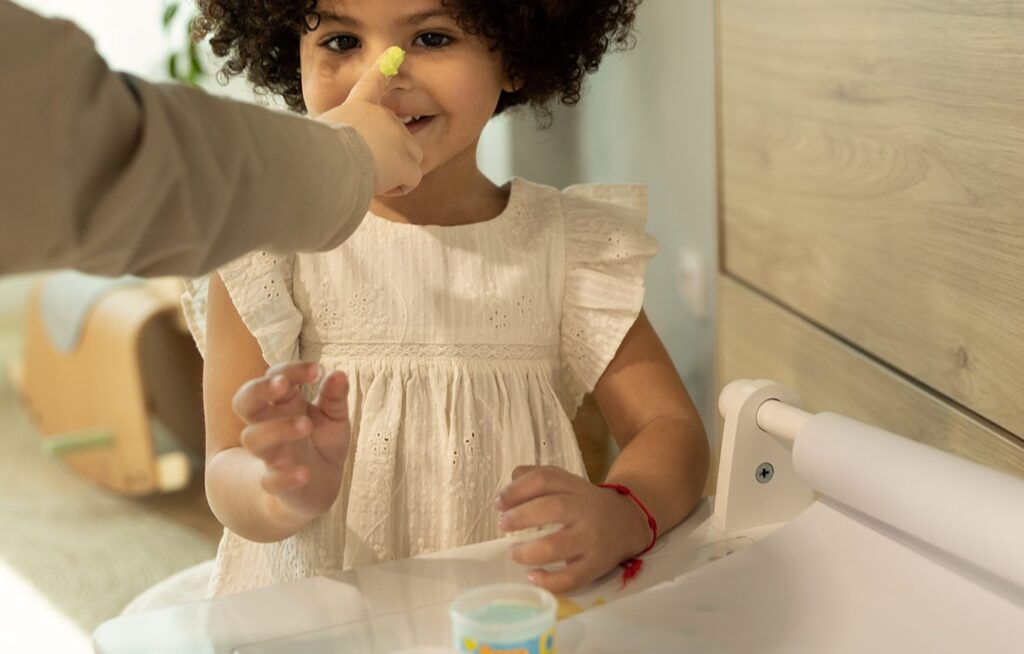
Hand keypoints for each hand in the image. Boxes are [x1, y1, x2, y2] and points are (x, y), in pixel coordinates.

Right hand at [231, 361, 350, 520]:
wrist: (319, 489)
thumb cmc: (322, 444)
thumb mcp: (335, 418)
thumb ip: (335, 398)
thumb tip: (339, 374)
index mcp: (284, 405)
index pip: (275, 378)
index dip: (291, 371)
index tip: (317, 370)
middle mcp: (270, 426)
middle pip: (244, 402)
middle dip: (259, 390)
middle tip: (283, 384)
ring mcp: (271, 456)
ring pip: (253, 438)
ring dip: (277, 429)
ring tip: (306, 424)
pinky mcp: (276, 485)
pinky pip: (270, 481)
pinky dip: (284, 477)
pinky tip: (304, 473)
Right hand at [318, 48, 423, 196]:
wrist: (328, 162)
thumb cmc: (313, 154)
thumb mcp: (316, 136)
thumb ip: (331, 139)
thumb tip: (311, 156)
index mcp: (357, 106)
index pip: (372, 83)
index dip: (383, 67)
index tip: (395, 52)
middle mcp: (383, 116)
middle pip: (398, 138)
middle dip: (387, 156)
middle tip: (361, 166)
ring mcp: (399, 137)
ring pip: (410, 160)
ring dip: (394, 173)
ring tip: (368, 176)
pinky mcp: (408, 162)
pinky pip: (411, 180)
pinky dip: (397, 188)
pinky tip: (377, 184)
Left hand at [494, 466, 652, 593]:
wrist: (628, 523)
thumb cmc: (585, 505)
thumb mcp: (567, 484)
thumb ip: (539, 478)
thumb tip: (511, 480)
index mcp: (574, 487)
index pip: (545, 479)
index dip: (517, 490)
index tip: (499, 503)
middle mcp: (584, 510)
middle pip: (553, 507)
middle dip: (522, 516)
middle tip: (503, 524)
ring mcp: (591, 539)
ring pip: (559, 545)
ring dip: (530, 551)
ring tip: (515, 553)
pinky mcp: (596, 565)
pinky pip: (573, 577)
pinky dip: (550, 580)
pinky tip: (534, 576)